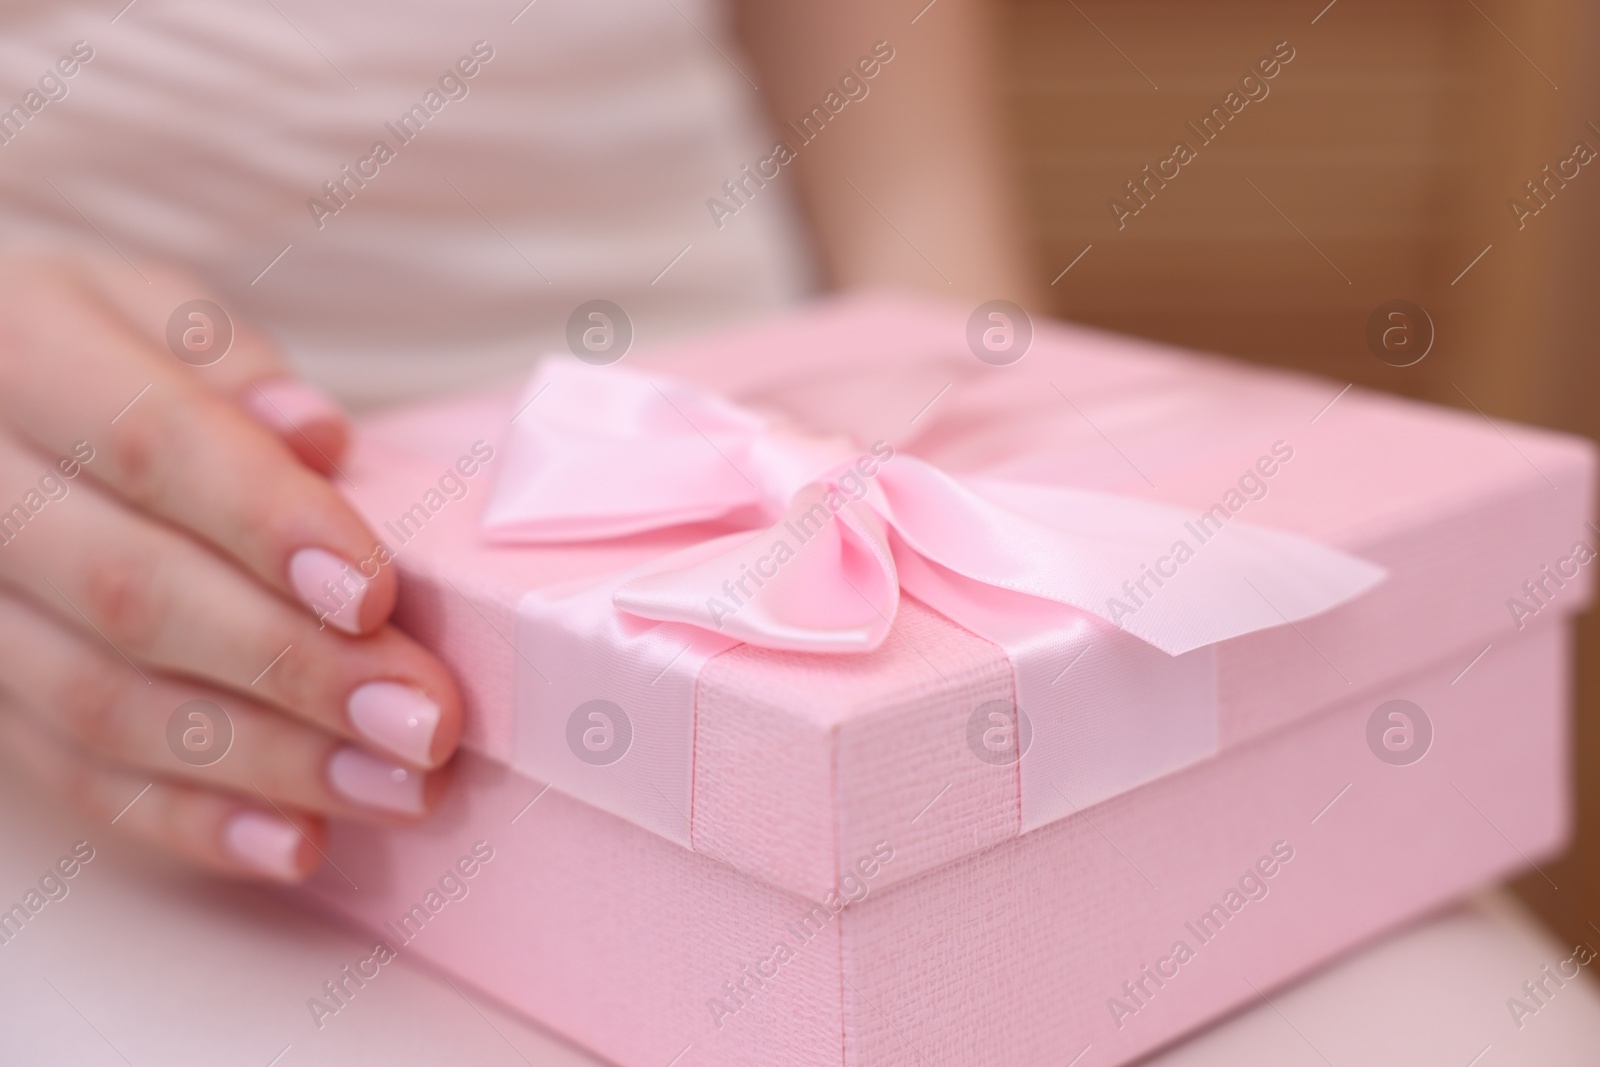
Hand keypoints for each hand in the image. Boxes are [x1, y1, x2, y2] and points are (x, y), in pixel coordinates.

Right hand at [0, 249, 462, 881]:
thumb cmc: (96, 354)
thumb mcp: (147, 309)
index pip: (147, 444)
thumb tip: (315, 437)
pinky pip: (72, 774)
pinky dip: (192, 820)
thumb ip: (227, 364)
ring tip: (396, 789)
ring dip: (266, 761)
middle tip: (424, 719)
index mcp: (18, 354)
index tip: (377, 594)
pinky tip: (299, 843)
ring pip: (105, 703)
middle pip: (133, 593)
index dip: (267, 523)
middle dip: (295, 666)